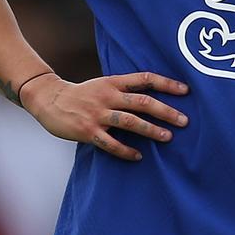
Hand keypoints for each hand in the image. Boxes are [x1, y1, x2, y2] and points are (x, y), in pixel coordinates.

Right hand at [20, 71, 189, 161]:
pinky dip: (126, 150)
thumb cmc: (83, 94)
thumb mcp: (104, 84)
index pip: (145, 79)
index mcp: (113, 82)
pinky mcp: (88, 131)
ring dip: (150, 130)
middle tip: (184, 120)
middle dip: (165, 111)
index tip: (186, 90)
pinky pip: (110, 143)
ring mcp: (98, 114)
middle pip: (142, 102)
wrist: (49, 99)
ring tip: (168, 137)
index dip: (166, 84)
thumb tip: (155, 98)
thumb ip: (125, 90)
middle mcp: (108, 96)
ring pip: (129, 122)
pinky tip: (138, 156)